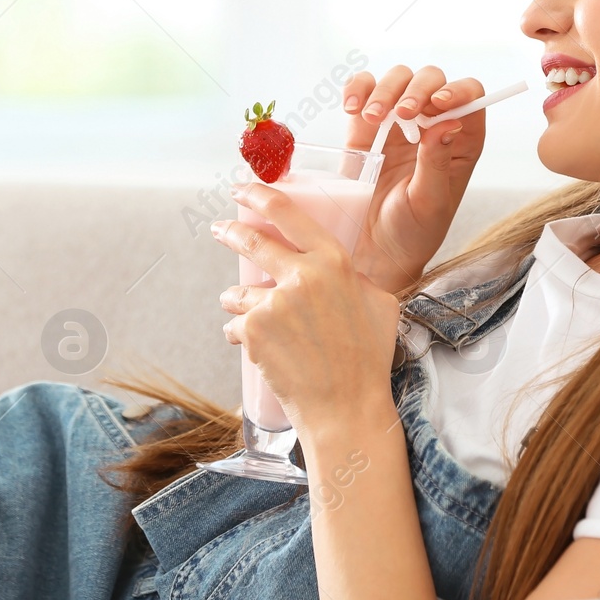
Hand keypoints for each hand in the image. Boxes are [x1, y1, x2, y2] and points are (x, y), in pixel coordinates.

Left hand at [213, 180, 401, 439]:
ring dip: (239, 302)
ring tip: (254, 319)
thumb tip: (342, 269)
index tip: (243, 189)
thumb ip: (357, 278)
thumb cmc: (368, 359)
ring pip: (239, 292)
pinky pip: (235, 326)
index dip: (259, 195)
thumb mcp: (380, 304)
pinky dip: (241, 335)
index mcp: (335, 262)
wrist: (346, 409)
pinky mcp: (253, 332)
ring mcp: (274, 303)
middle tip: (220, 229)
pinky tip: (260, 350)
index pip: (288, 213)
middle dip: (230, 232)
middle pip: (252, 241)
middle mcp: (302, 276)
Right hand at [340, 65, 486, 294]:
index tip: (438, 105)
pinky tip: (352, 107)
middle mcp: (432, 125)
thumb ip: (436, 162)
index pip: (471, 96)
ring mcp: (397, 123)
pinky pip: (363, 90)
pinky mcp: (365, 126)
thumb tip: (449, 123)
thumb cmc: (412, 233)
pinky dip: (357, 89)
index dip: (458, 91)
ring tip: (370, 117)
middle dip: (415, 88)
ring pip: (397, 79)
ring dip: (384, 90)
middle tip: (401, 113)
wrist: (374, 251)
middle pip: (431, 79)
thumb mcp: (429, 202)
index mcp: (460, 142)